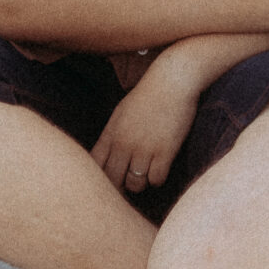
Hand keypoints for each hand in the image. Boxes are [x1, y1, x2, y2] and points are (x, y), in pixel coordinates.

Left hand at [91, 59, 201, 194]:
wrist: (172, 81)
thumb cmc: (148, 95)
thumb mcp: (122, 113)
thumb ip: (112, 136)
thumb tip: (104, 159)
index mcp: (111, 133)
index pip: (95, 166)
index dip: (99, 179)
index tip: (108, 183)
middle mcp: (124, 143)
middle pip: (113, 180)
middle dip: (120, 187)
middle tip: (129, 184)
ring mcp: (144, 148)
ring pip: (135, 184)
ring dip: (141, 182)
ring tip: (147, 171)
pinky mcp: (164, 151)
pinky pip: (156, 180)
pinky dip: (158, 178)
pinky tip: (161, 167)